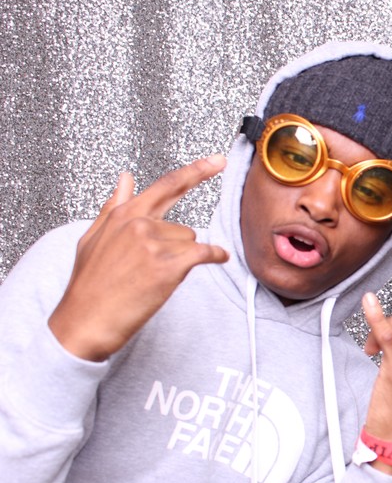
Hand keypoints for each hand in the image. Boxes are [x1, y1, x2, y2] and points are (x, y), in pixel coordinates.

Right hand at [48, 155, 228, 361]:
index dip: (196, 171)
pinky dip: (214, 256)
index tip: (217, 160)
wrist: (82, 322)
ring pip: (190, 244)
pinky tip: (216, 259)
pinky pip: (204, 253)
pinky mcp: (166, 265)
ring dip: (180, 261)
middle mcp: (139, 223)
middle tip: (160, 258)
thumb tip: (125, 178)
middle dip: (176, 249)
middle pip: (182, 227)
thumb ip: (113, 207)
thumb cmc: (88, 287)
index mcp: (123, 215)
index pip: (166, 185)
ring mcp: (152, 243)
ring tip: (150, 280)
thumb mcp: (93, 240)